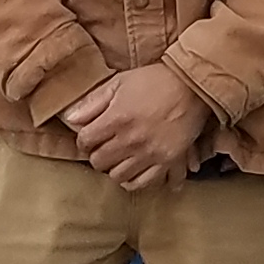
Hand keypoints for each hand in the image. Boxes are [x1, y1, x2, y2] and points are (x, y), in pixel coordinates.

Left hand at [65, 65, 204, 189]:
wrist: (193, 86)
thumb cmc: (155, 80)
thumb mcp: (120, 83)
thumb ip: (93, 102)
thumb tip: (70, 118)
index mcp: (116, 118)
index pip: (85, 141)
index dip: (84, 139)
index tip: (90, 137)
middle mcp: (130, 140)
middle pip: (99, 161)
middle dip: (97, 154)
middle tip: (104, 147)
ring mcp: (149, 153)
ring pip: (117, 175)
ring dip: (114, 167)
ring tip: (119, 157)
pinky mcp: (167, 161)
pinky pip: (143, 182)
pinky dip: (133, 180)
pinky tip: (132, 170)